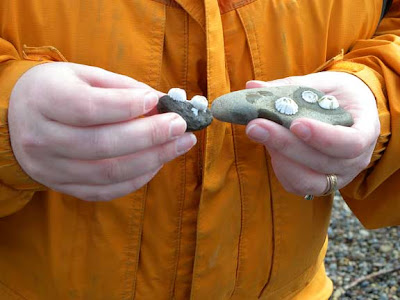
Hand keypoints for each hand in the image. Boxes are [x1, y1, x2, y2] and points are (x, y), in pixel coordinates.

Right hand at [8, 62, 195, 200]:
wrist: (19, 119)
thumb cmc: (58, 90)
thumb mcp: (84, 76)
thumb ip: (123, 88)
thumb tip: (165, 102)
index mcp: (44, 100)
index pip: (87, 108)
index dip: (126, 106)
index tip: (157, 101)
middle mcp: (42, 138)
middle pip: (102, 144)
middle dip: (150, 136)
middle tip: (181, 126)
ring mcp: (51, 169)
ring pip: (108, 172)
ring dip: (152, 160)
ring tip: (180, 144)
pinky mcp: (64, 187)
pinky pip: (106, 190)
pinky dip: (138, 179)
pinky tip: (158, 163)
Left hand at [245, 71, 379, 196]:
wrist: (347, 110)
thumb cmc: (336, 95)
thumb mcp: (321, 83)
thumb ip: (290, 87)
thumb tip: (252, 86)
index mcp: (366, 129)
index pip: (351, 143)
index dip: (323, 137)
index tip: (295, 123)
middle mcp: (356, 160)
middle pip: (323, 162)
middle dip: (285, 144)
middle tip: (256, 125)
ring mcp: (339, 176)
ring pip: (309, 181)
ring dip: (279, 159)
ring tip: (259, 134)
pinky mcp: (319, 183)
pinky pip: (298, 186)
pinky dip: (280, 169)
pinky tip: (269, 148)